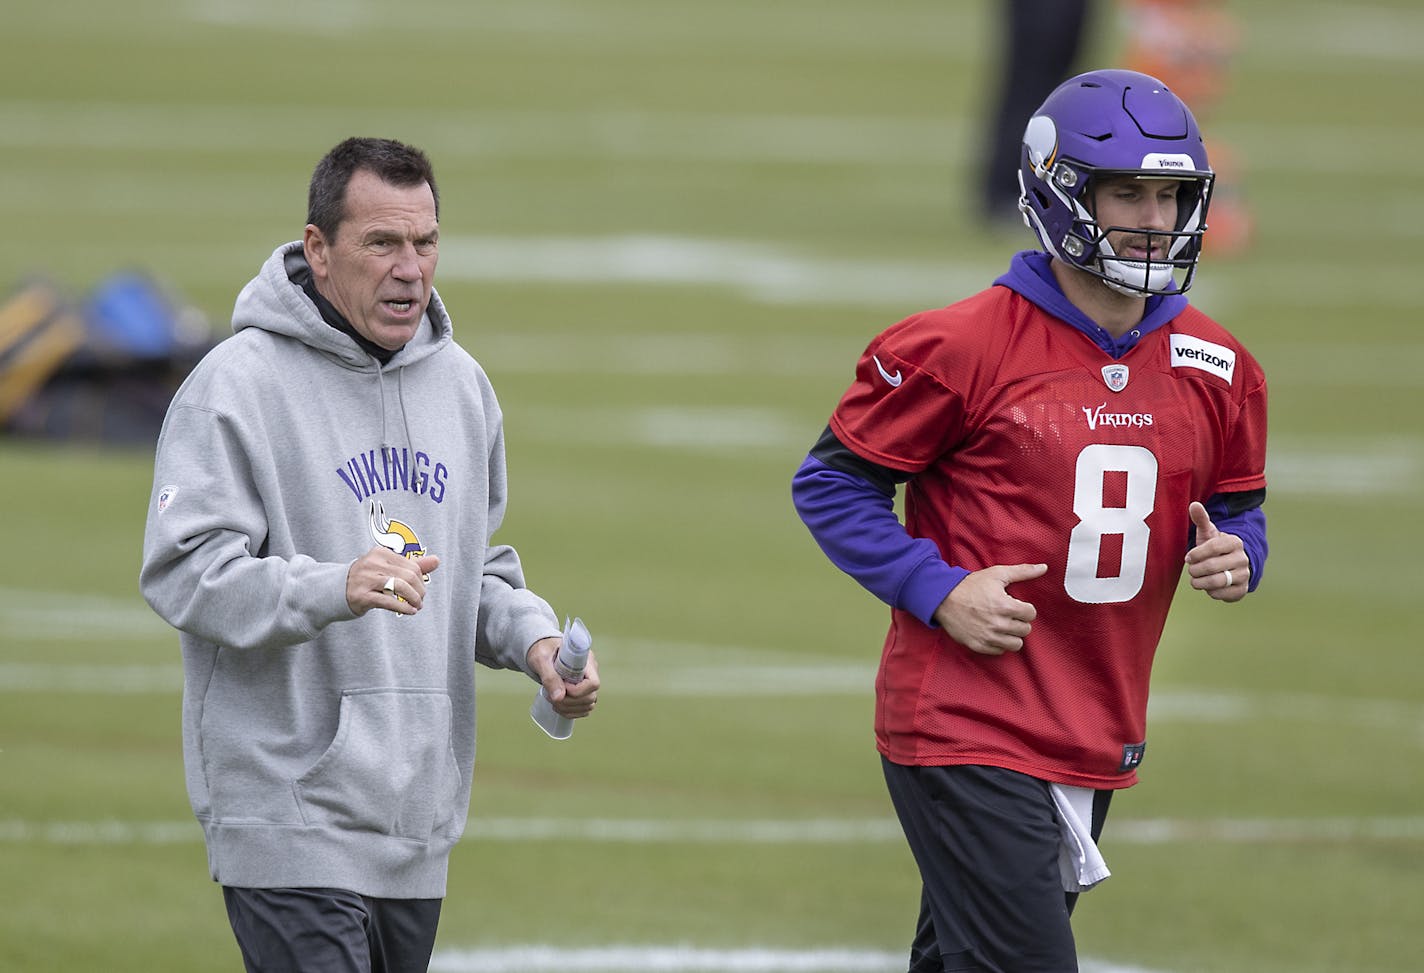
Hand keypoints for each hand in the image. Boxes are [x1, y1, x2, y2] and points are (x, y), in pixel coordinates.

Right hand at [346, 547, 440, 615]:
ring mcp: (366, 579)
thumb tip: (437, 560)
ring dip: (414, 599)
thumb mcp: (389, 568)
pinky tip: (410, 611)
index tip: (421, 590)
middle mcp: (372, 563)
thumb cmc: (368, 578)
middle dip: (419, 591)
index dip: (422, 580)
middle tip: (420, 600)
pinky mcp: (361, 596)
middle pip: (409, 576)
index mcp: (381, 553)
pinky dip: (403, 607)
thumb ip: (413, 564)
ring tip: (417, 606)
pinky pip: (388, 601)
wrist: (337, 591)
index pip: (412, 566)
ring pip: (400, 587)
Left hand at [527, 637, 599, 718]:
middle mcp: (590, 673)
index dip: (578, 691)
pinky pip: (583, 709)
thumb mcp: (542, 659)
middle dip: (569, 702)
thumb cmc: (542, 650)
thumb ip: (549, 677)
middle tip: (551, 696)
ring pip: (588, 705)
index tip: (561, 685)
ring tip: (552, 700)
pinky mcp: (582, 692)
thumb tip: (558, 698)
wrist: (542, 650)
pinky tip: (558, 707)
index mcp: (586, 661)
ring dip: (569, 709)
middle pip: (591, 697)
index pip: (594, 683)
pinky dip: (571, 713)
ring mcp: (587, 684)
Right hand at [932, 563, 1047, 655]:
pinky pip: (1000, 651)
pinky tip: (993, 632)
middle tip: (1009, 615)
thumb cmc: (971, 585)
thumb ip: (1023, 571)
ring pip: (1016, 644)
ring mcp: (988, 637)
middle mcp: (998, 624)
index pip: (1031, 614)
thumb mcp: (997, 574)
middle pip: (1025, 630)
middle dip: (1019, 621)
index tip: (1016, 605)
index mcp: (1005, 606)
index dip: (1025, 608)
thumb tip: (1044, 567)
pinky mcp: (979, 646)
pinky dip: (999, 643)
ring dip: (1012, 635)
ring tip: (1004, 625)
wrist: (943, 599)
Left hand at [1185, 501, 1247, 602]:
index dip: (1196, 554)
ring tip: (1195, 579)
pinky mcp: (1242, 590)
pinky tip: (1208, 586)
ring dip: (1200, 582)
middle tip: (1191, 570)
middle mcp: (1243, 558)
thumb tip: (1193, 504)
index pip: (1213, 547)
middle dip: (1195, 570)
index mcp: (1234, 542)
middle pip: (1212, 566)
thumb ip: (1201, 519)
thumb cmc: (1215, 547)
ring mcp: (1244, 575)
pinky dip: (1210, 592)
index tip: (1188, 557)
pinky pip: (1222, 595)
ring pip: (1217, 582)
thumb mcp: (1208, 533)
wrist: (1231, 565)